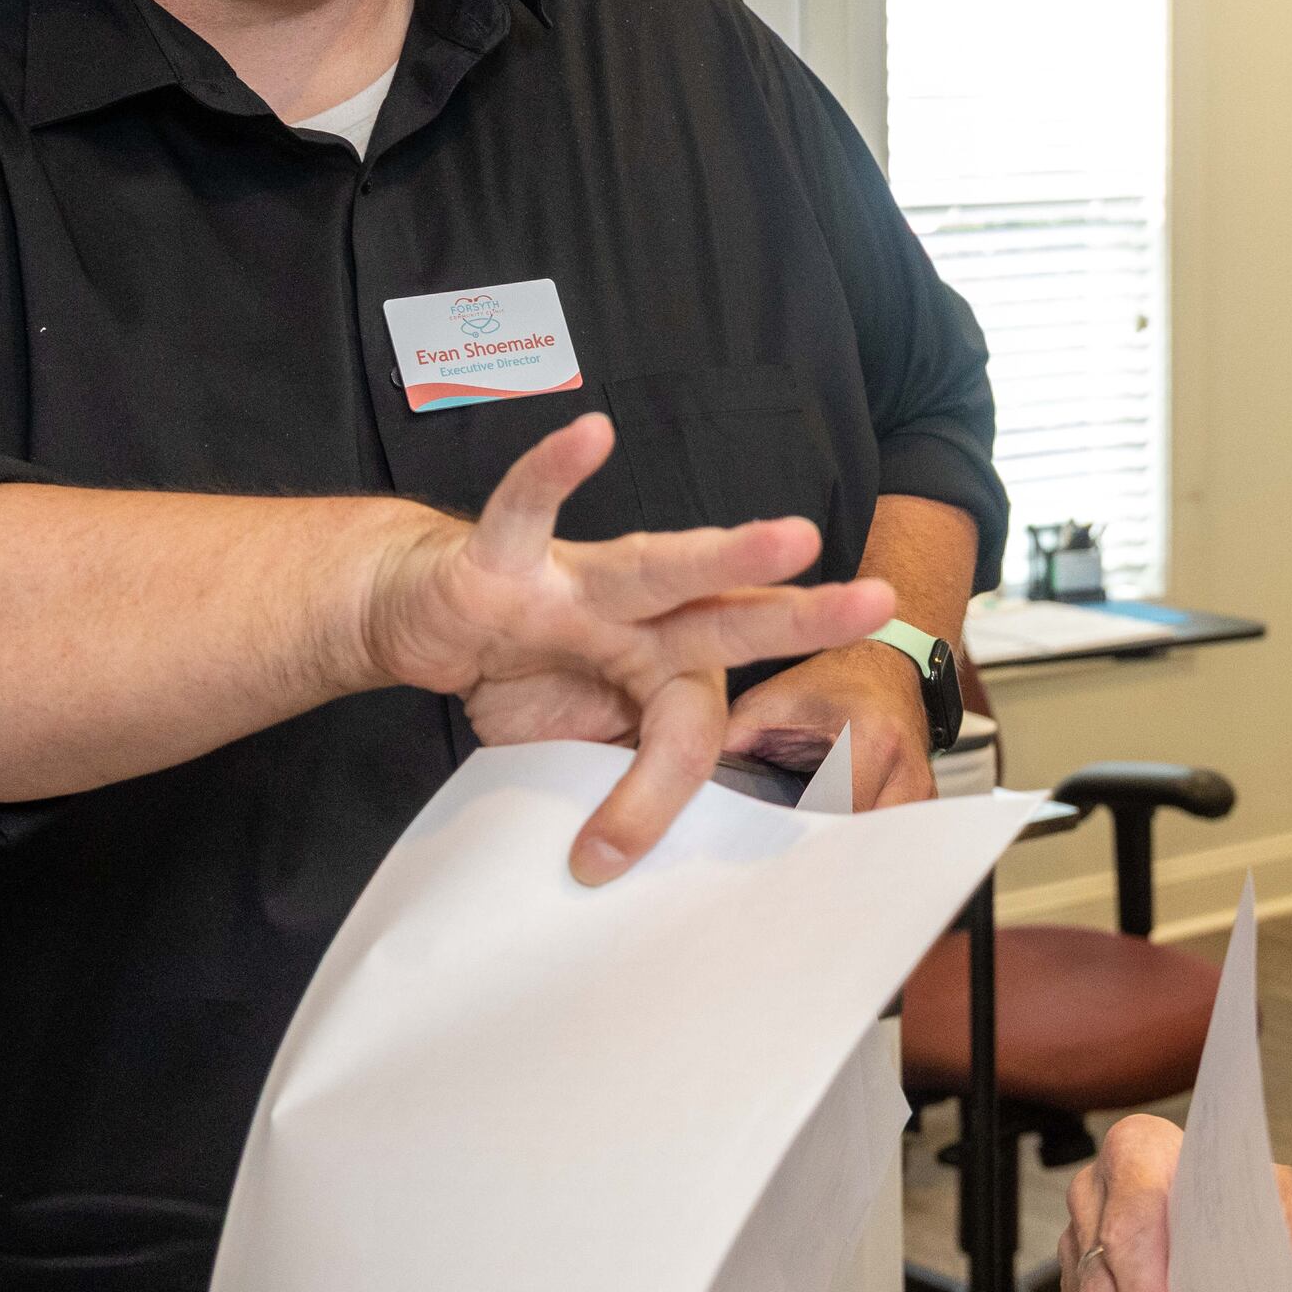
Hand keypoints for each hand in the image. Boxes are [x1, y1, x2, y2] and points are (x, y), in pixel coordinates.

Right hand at [364, 412, 894, 880]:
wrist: (415, 616)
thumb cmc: (512, 674)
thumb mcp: (568, 748)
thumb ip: (614, 779)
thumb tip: (625, 856)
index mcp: (659, 668)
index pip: (686, 735)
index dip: (650, 797)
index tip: (605, 855)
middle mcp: (634, 618)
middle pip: (726, 618)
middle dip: (801, 618)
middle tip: (876, 604)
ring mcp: (574, 584)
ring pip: (659, 566)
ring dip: (726, 555)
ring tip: (796, 537)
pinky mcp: (502, 560)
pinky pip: (528, 511)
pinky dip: (554, 474)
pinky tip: (590, 435)